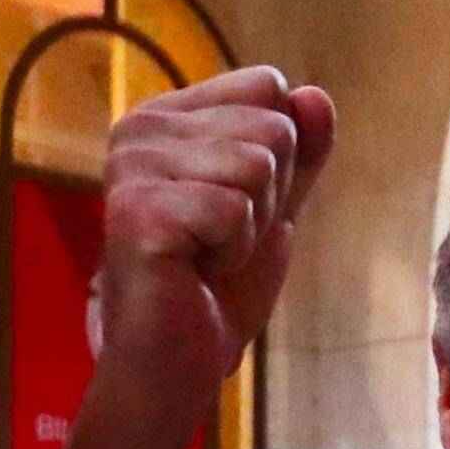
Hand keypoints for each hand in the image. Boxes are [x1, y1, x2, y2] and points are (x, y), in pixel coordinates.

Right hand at [86, 68, 334, 435]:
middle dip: (269, 196)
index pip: (267, 85)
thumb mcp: (274, 206)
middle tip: (220, 241)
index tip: (235, 204)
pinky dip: (232, 253)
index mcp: (166, 115)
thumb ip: (300, 151)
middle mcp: (139, 129)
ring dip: (251, 227)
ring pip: (257, 165)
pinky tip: (194, 272)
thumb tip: (316, 95)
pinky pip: (235, 209)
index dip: (279, 155)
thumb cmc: (218, 287)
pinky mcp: (138, 211)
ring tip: (206, 256)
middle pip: (272, 125)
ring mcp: (133, 167)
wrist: (177, 363)